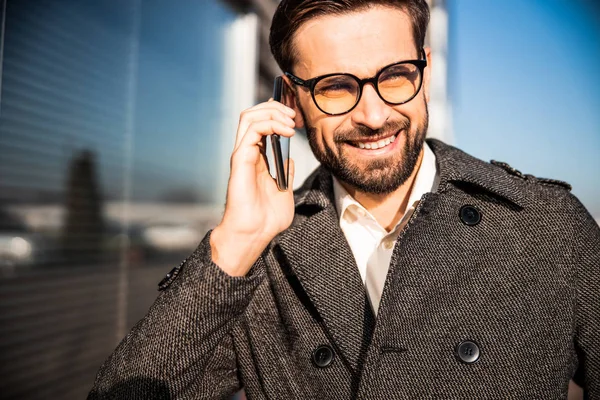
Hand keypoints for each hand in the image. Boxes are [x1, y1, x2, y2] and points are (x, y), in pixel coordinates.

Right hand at [210, 100, 295, 275]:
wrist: (255, 233)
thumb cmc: (266, 219)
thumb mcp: (284, 191)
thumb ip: (286, 173)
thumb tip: (290, 159)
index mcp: (257, 158)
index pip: (262, 124)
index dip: (277, 114)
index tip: (296, 117)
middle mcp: (248, 152)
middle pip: (254, 114)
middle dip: (275, 107)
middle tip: (294, 115)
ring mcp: (243, 154)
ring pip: (249, 116)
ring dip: (273, 112)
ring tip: (291, 121)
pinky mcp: (241, 158)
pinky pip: (252, 129)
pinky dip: (271, 124)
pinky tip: (287, 132)